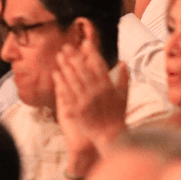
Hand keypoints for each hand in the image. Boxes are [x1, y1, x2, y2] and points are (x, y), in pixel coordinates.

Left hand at [53, 26, 128, 157]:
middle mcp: (96, 92)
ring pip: (73, 79)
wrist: (110, 135)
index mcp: (108, 87)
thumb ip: (123, 78)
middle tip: (66, 47)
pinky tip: (56, 74)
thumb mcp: (124, 96)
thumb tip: (123, 62)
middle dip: (74, 57)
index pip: (99, 66)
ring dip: (65, 66)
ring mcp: (86, 101)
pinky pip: (67, 93)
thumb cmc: (117, 115)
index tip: (84, 44)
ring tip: (60, 56)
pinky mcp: (77, 109)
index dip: (91, 53)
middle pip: (83, 70)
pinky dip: (61, 82)